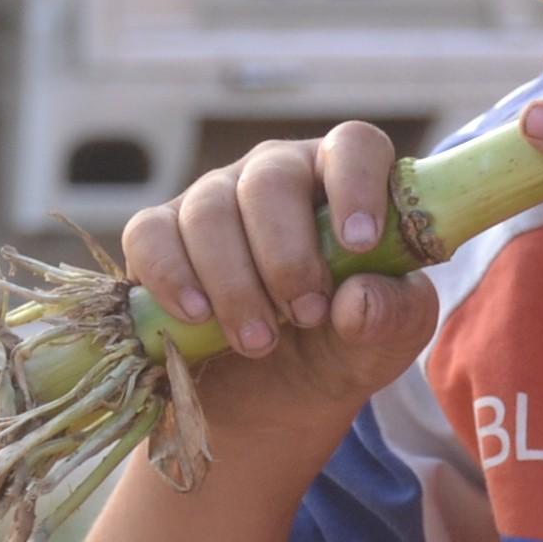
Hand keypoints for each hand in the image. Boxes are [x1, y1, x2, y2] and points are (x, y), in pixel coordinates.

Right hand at [118, 124, 438, 431]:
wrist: (279, 396)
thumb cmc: (343, 345)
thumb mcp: (387, 341)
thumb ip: (393, 315)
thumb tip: (357, 299)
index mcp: (343, 182)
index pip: (352, 146)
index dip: (356, 183)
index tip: (359, 242)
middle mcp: (277, 175)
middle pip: (271, 181)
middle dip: (287, 256)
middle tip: (306, 316)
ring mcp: (215, 198)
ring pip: (209, 211)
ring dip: (234, 282)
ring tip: (259, 341)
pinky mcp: (160, 234)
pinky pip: (149, 234)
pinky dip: (170, 276)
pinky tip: (197, 315)